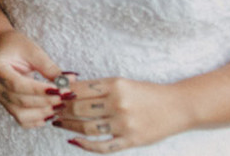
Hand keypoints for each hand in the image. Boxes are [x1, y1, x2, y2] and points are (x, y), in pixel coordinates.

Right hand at [0, 30, 66, 127]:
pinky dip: (36, 120)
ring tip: (61, 105)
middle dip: (46, 101)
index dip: (39, 90)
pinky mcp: (6, 105)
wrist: (0, 48)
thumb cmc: (15, 46)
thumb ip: (48, 67)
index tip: (60, 90)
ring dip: (43, 113)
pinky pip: (21, 119)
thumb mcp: (32, 50)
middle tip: (67, 96)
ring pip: (21, 115)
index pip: (18, 84)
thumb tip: (69, 80)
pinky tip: (50, 113)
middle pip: (21, 101)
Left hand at [54, 77, 185, 151]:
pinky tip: (74, 141)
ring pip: (87, 128)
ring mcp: (125, 124)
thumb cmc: (146, 93)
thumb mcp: (122, 83)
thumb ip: (97, 87)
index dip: (61, 94)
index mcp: (115, 85)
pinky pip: (104, 146)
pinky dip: (86, 145)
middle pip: (79, 109)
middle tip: (50, 110)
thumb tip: (67, 88)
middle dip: (61, 110)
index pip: (79, 89)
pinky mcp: (132, 140)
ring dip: (68, 126)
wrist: (179, 106)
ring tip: (58, 123)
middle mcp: (119, 103)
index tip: (51, 95)